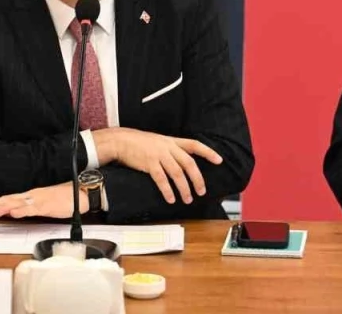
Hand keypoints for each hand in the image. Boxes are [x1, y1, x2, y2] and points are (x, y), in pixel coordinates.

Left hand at [0, 183, 83, 219]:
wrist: (80, 193)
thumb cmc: (62, 199)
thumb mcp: (42, 204)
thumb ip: (29, 207)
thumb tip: (15, 212)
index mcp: (30, 196)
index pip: (9, 199)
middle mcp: (32, 196)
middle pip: (10, 200)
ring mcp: (39, 200)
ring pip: (18, 203)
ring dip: (5, 207)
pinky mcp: (47, 205)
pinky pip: (33, 209)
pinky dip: (22, 210)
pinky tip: (14, 213)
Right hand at [92, 127, 221, 204]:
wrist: (122, 140)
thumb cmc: (140, 143)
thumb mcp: (159, 142)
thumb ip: (172, 149)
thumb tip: (184, 162)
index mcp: (172, 141)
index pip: (194, 145)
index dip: (208, 152)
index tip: (219, 160)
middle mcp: (168, 147)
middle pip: (189, 163)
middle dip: (197, 179)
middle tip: (201, 191)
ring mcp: (159, 155)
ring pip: (177, 174)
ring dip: (184, 189)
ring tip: (187, 199)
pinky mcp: (149, 164)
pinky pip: (161, 180)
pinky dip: (167, 191)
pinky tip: (171, 199)